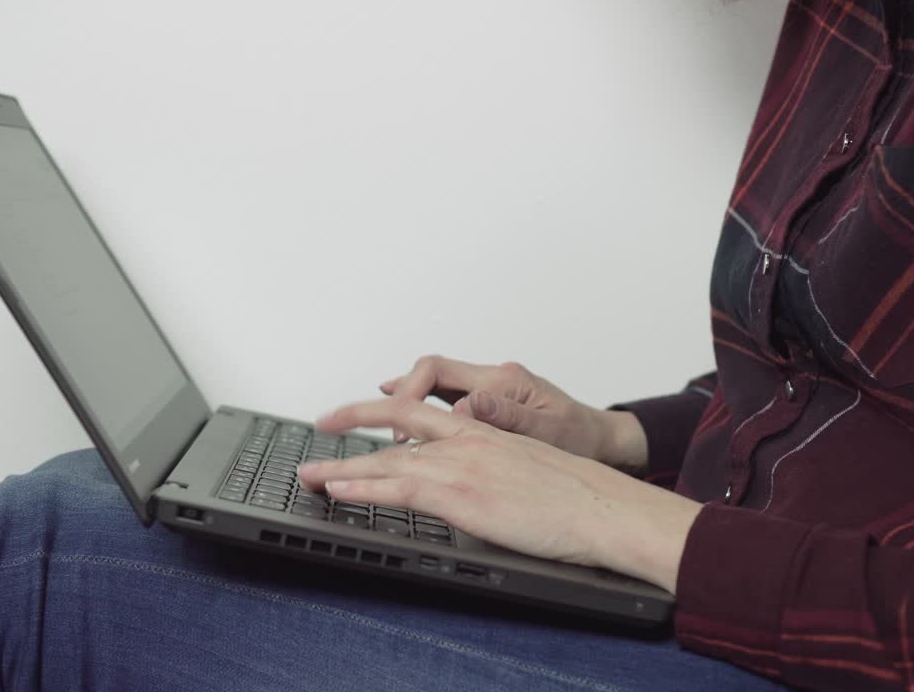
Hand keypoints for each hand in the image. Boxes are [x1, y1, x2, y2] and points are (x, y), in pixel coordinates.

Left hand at [299, 397, 701, 593]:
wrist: (604, 507)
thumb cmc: (580, 497)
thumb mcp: (530, 467)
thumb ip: (496, 468)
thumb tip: (480, 485)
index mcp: (486, 429)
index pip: (426, 409)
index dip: (389, 407)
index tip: (366, 413)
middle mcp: (468, 438)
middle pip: (395, 418)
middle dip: (352, 418)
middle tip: (323, 424)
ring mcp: (461, 464)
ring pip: (385, 459)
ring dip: (340, 467)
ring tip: (310, 473)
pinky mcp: (459, 493)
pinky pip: (395, 488)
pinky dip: (360, 488)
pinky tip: (337, 488)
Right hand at [380, 356, 647, 472]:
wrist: (604, 443)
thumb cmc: (582, 438)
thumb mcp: (551, 432)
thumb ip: (508, 418)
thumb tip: (469, 408)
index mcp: (503, 381)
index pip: (437, 372)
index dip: (407, 395)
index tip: (393, 428)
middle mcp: (491, 381)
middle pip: (426, 374)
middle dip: (388, 397)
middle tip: (348, 420)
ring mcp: (488, 394)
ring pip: (430, 389)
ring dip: (399, 406)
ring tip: (366, 426)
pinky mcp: (487, 409)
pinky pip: (442, 405)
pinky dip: (417, 416)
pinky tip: (399, 435)